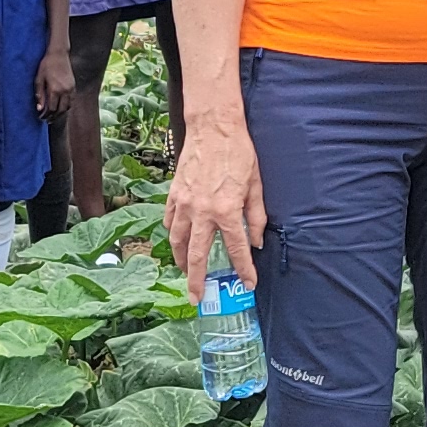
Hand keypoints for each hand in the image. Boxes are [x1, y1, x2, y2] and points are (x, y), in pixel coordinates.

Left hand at [32, 43, 75, 123]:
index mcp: (55, 89)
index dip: (46, 115)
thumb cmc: (46, 65)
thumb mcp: (38, 79)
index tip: (40, 117)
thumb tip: (39, 108)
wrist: (58, 54)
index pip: (51, 108)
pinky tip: (61, 107)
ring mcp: (71, 88)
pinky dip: (66, 106)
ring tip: (54, 116)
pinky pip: (72, 100)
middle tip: (46, 120)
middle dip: (53, 116)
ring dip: (61, 113)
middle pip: (60, 110)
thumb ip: (39, 94)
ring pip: (68, 107)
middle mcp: (65, 91)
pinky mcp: (74, 86)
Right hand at [166, 111, 264, 286]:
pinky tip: (177, 241)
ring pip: (177, 241)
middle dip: (196, 280)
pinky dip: (172, 234)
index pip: (237, 249)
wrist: (213, 128)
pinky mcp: (174, 194)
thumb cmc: (239, 153)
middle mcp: (202, 212)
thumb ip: (256, 217)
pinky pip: (170, 221)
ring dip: (180, 260)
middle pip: (197, 255)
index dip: (244, 269)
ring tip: (186, 272)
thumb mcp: (256, 185)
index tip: (248, 283)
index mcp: (227, 210)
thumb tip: (256, 242)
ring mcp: (184, 204)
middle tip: (196, 297)